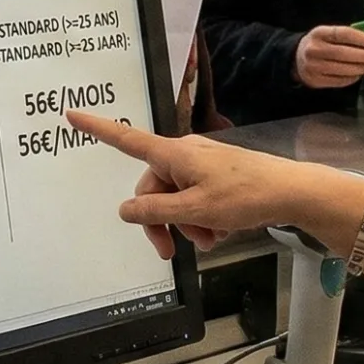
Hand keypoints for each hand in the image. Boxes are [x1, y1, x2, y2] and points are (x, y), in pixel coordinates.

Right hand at [66, 111, 363, 260]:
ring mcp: (202, 164)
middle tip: (172, 251)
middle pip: (152, 188)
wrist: (294, 192)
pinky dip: (201, 217)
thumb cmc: (244, 196)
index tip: (70, 113)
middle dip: (161, 220)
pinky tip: (219, 233)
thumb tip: (125, 209)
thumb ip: (155, 212)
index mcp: (173, 154)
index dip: (97, 128)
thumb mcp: (194, 211)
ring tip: (209, 241)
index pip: (126, 139)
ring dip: (185, 223)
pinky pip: (195, 197)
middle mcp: (183, 154)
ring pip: (176, 197)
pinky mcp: (218, 175)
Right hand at [296, 24, 363, 88]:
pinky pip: (340, 81)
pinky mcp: (315, 80)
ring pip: (344, 69)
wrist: (295, 59)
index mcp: (319, 33)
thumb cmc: (320, 44)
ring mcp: (313, 66)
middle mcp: (314, 49)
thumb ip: (347, 37)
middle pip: (345, 53)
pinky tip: (359, 74)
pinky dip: (353, 78)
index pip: (344, 34)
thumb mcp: (328, 34)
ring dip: (362, 68)